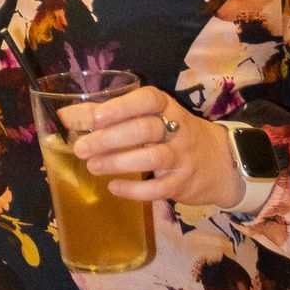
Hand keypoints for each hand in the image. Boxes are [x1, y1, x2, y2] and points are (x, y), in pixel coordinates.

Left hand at [63, 86, 244, 212]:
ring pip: (152, 157)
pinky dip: (134, 190)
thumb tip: (66, 116)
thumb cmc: (175, 135)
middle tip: (81, 147)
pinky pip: (159, 188)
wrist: (223, 163)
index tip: (96, 117)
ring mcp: (184, 157)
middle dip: (109, 138)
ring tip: (92, 166)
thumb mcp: (152, 118)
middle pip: (145, 129)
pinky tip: (114, 187)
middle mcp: (179, 129)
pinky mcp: (184, 183)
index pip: (149, 100)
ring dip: (118, 162)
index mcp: (168, 108)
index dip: (122, 107)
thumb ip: (111, 115)